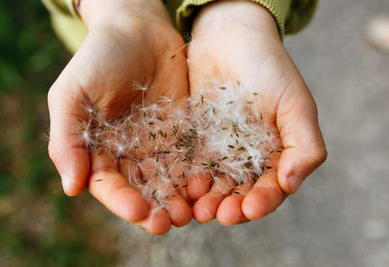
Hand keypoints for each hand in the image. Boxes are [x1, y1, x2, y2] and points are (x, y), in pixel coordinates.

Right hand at [47, 0, 190, 233]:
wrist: (138, 30)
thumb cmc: (98, 58)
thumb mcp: (72, 94)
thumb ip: (67, 139)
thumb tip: (71, 188)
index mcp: (99, 150)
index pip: (109, 185)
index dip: (122, 202)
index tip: (140, 212)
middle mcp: (129, 154)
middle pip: (142, 191)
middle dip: (155, 209)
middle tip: (170, 222)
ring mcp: (159, 145)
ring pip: (169, 181)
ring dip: (180, 200)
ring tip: (192, 213)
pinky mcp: (184, 134)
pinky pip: (192, 159)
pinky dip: (199, 176)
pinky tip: (209, 187)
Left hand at [186, 0, 326, 224]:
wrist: (229, 38)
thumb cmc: (269, 68)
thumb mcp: (295, 103)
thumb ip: (305, 144)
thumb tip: (293, 183)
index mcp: (277, 154)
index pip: (272, 188)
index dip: (263, 201)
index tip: (250, 208)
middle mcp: (248, 158)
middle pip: (241, 192)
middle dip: (232, 207)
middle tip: (220, 215)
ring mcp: (220, 151)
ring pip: (215, 185)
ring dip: (208, 201)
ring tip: (199, 210)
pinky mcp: (195, 141)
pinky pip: (192, 166)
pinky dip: (189, 180)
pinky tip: (186, 188)